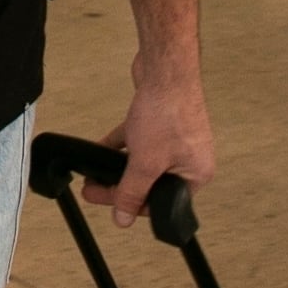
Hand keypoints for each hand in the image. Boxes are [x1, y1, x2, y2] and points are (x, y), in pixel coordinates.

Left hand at [79, 58, 213, 229]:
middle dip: (120, 187)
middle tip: (93, 191)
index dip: (134, 207)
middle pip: (150, 182)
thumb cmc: (168, 113)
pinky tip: (99, 150)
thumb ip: (132, 192)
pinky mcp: (161, 122)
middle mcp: (189, 158)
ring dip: (117, 168)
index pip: (163, 203)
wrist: (166, 69)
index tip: (111, 209)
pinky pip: (137, 142)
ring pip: (142, 162)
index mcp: (196, 174)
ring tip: (92, 175)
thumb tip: (123, 218)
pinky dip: (118, 146)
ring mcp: (175, 139)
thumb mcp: (146, 163)